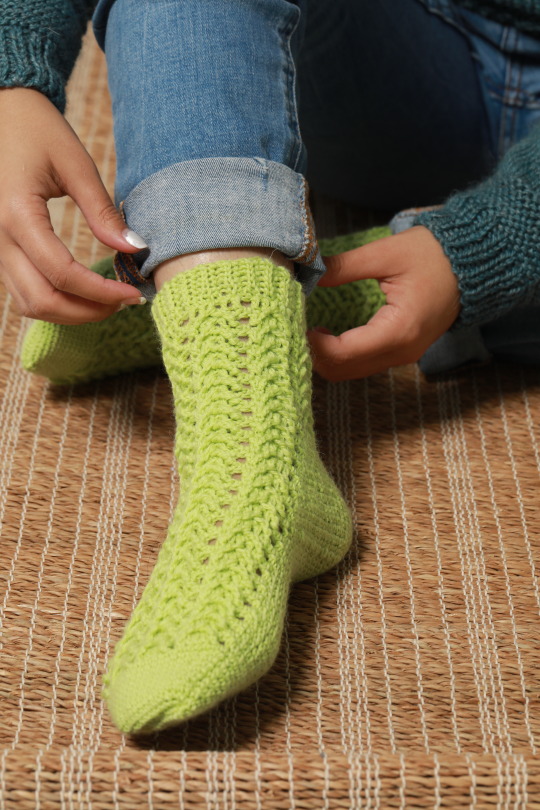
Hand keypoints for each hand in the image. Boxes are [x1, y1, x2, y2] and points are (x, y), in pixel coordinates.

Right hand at [0, 87, 145, 323]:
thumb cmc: (36, 129)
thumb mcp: (75, 164)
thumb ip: (103, 211)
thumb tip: (135, 248)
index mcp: (16, 214)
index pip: (63, 274)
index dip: (102, 292)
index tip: (134, 293)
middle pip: (42, 301)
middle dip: (87, 311)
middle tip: (124, 302)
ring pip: (29, 304)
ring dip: (70, 312)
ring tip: (108, 300)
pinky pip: (23, 291)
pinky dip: (55, 301)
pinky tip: (85, 291)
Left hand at [307, 226, 460, 380]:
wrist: (472, 265)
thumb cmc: (434, 255)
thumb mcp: (386, 253)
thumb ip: (344, 266)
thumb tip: (308, 272)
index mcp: (398, 330)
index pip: (342, 353)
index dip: (312, 343)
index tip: (294, 321)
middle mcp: (401, 352)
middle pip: (342, 371)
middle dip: (313, 354)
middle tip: (292, 326)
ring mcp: (402, 356)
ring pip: (350, 372)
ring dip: (324, 357)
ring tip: (305, 328)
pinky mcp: (400, 353)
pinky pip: (361, 365)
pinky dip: (339, 356)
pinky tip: (325, 335)